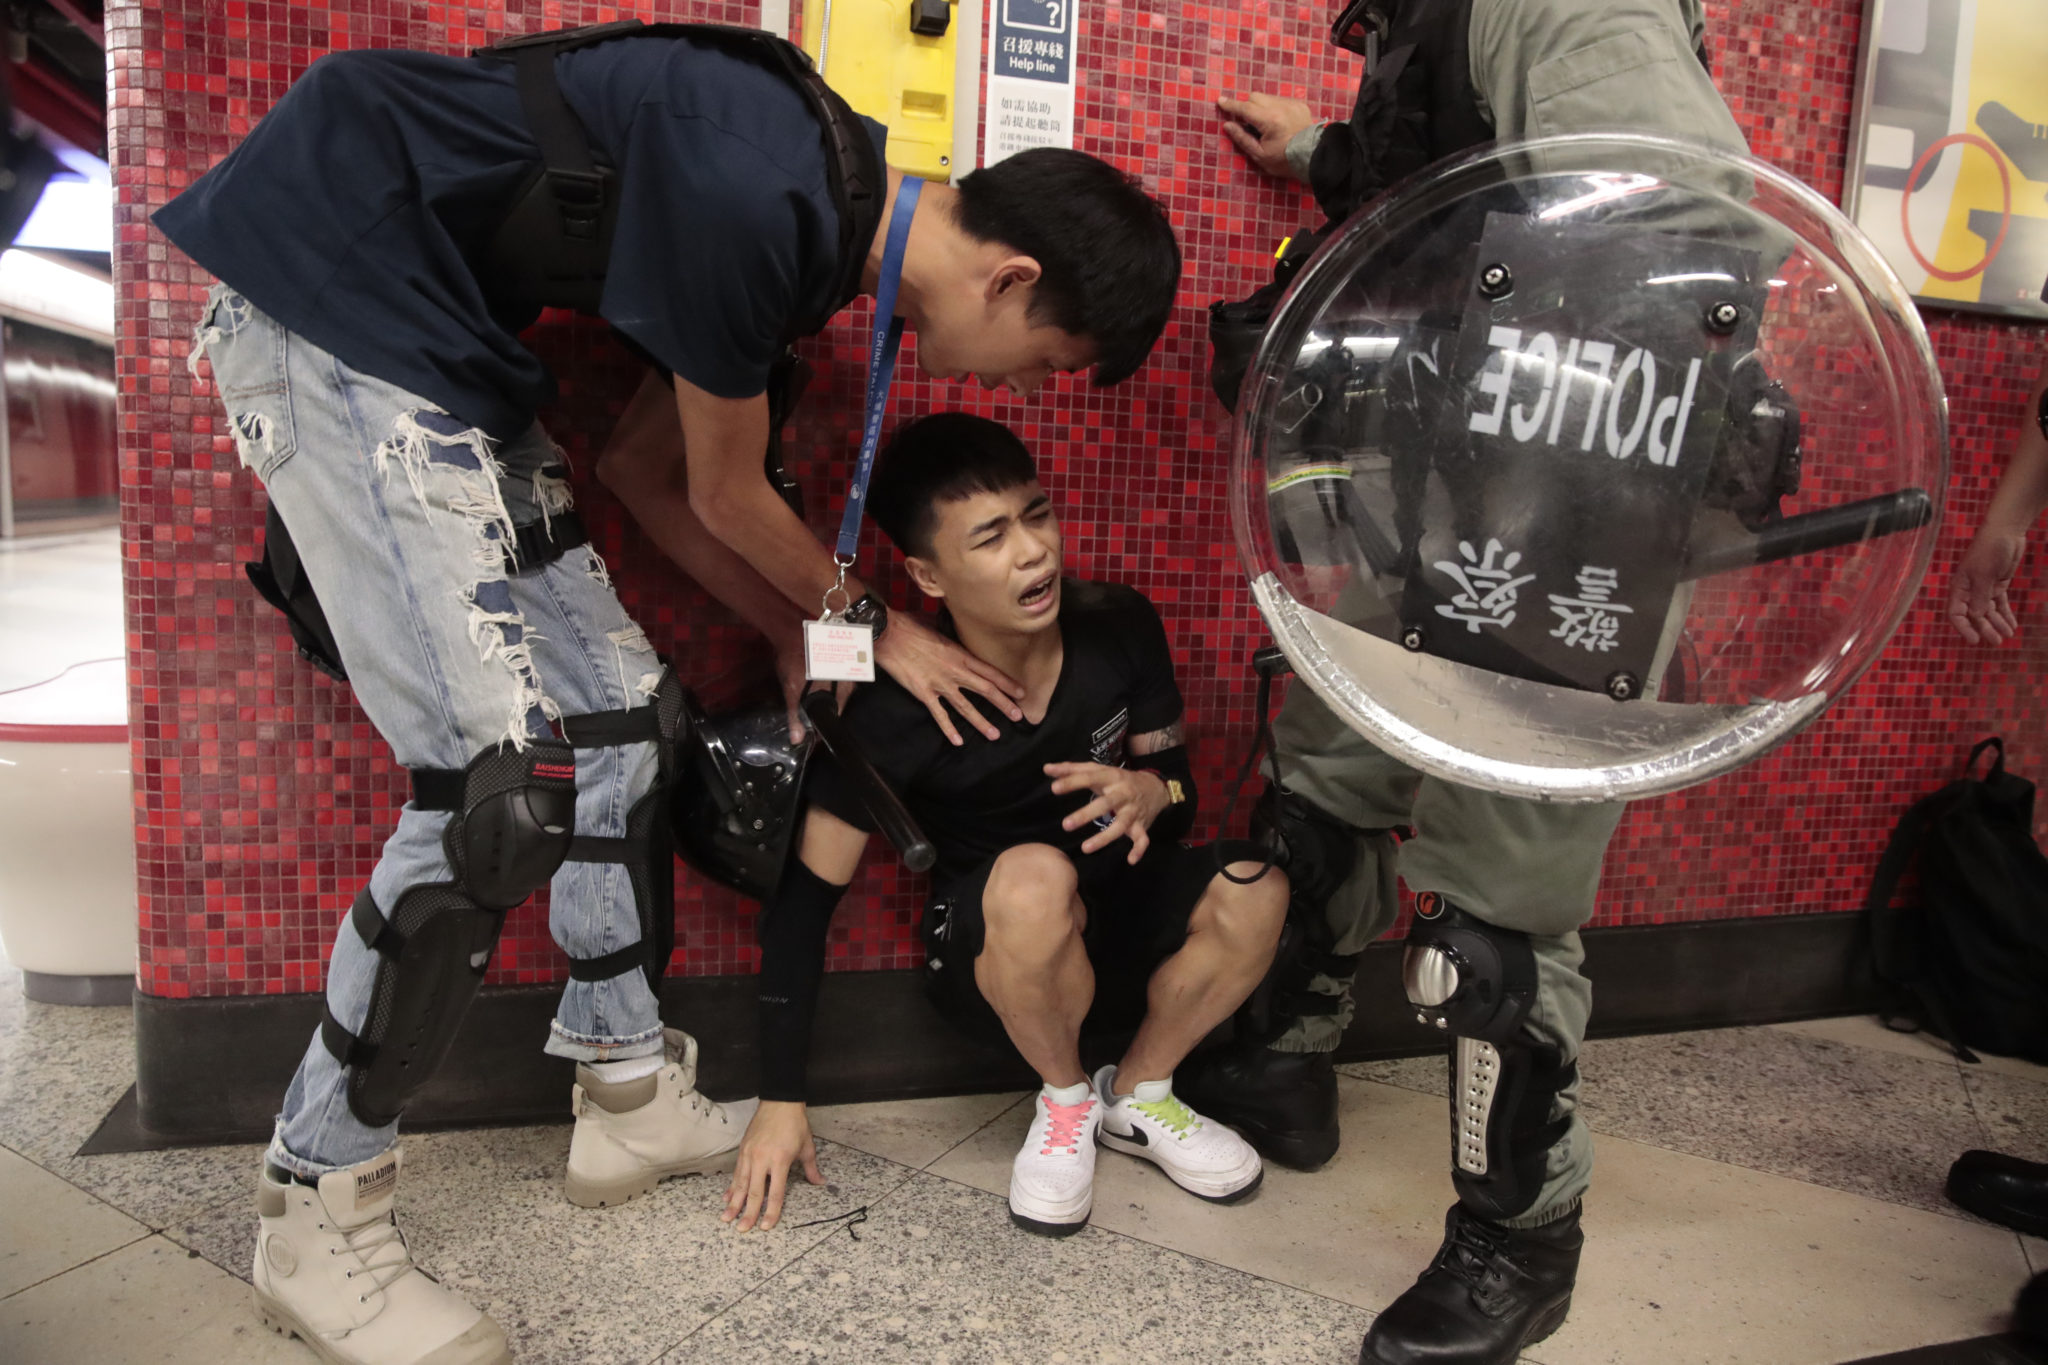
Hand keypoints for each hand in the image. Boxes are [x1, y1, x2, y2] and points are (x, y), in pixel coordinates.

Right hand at [722, 1100, 823, 1231]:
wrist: (780, 1101)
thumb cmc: (795, 1124)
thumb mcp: (807, 1147)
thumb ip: (811, 1169)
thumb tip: (820, 1183)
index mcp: (780, 1160)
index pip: (776, 1192)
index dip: (772, 1211)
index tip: (765, 1226)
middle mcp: (762, 1159)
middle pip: (755, 1192)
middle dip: (748, 1212)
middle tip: (742, 1229)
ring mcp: (750, 1154)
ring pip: (741, 1183)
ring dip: (734, 1203)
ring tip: (726, 1218)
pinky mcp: (743, 1149)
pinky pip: (736, 1172)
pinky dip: (731, 1186)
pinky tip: (726, 1198)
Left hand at [771, 622, 852, 743]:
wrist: (793, 630)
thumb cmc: (793, 660)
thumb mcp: (791, 690)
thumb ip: (795, 716)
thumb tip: (797, 738)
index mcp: (841, 691)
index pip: (837, 715)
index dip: (825, 722)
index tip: (815, 727)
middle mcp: (849, 680)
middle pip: (839, 702)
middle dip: (826, 707)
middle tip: (809, 710)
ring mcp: (847, 667)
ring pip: (839, 688)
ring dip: (828, 692)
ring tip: (811, 692)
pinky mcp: (842, 656)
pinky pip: (838, 674)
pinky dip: (829, 679)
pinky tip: (816, 677)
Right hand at [875, 613, 1024, 745]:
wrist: (888, 634)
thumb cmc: (911, 627)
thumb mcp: (939, 628)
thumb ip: (952, 638)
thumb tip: (958, 636)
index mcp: (960, 653)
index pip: (990, 671)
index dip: (1007, 683)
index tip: (1021, 692)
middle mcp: (955, 670)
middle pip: (985, 690)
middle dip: (1004, 704)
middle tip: (1018, 716)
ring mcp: (940, 683)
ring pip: (966, 707)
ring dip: (982, 722)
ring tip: (995, 734)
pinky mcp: (924, 693)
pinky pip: (940, 715)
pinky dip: (949, 729)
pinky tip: (958, 741)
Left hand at [1045, 762, 1169, 863]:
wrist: (1155, 787)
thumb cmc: (1119, 779)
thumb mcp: (1099, 770)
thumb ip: (1072, 769)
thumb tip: (1047, 769)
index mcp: (1111, 777)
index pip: (1090, 778)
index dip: (1073, 782)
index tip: (1054, 788)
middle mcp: (1123, 794)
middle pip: (1105, 804)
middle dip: (1086, 814)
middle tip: (1066, 825)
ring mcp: (1133, 811)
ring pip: (1121, 825)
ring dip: (1105, 838)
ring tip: (1085, 848)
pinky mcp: (1142, 825)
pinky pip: (1143, 839)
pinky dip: (1139, 850)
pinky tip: (1130, 860)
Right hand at [1218, 93, 1318, 180]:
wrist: (1314, 157)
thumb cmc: (1285, 161)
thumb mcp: (1260, 155)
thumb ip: (1242, 138)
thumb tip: (1228, 125)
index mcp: (1269, 120)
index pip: (1244, 108)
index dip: (1231, 105)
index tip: (1220, 101)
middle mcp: (1280, 107)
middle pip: (1255, 97)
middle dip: (1246, 105)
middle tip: (1246, 122)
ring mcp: (1291, 104)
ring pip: (1267, 97)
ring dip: (1260, 106)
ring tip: (1264, 125)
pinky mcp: (1299, 104)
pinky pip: (1280, 100)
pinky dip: (1273, 108)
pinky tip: (1278, 123)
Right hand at [1949, 525, 2026, 642]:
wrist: (2006, 531)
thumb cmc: (1990, 549)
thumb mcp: (1985, 574)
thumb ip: (1980, 596)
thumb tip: (1976, 617)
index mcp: (1960, 587)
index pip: (1956, 613)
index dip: (1964, 628)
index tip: (1975, 640)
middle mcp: (1969, 590)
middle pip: (1974, 615)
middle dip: (1985, 628)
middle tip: (1997, 641)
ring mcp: (1984, 587)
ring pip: (1989, 611)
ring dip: (1998, 623)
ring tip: (2008, 635)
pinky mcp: (1997, 584)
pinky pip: (2000, 603)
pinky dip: (2005, 614)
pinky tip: (2012, 624)